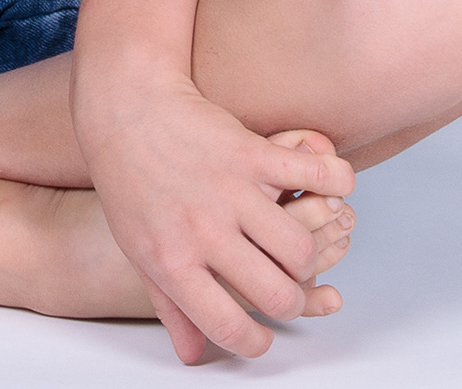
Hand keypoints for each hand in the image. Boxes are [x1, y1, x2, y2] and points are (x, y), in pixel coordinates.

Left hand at [77, 84, 354, 362]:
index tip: (261, 336)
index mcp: (171, 261)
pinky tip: (323, 190)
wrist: (125, 106)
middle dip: (290, 301)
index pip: (229, 328)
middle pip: (279, 295)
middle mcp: (203, 230)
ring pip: (303, 249)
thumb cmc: (128, 181)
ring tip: (292, 247)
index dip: (255, 344)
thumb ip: (170, 305)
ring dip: (309, 255)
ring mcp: (230, 190)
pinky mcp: (252, 153)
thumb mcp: (137, 249)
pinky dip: (336, 186)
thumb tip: (193, 354)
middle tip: (283, 288)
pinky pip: (318, 178)